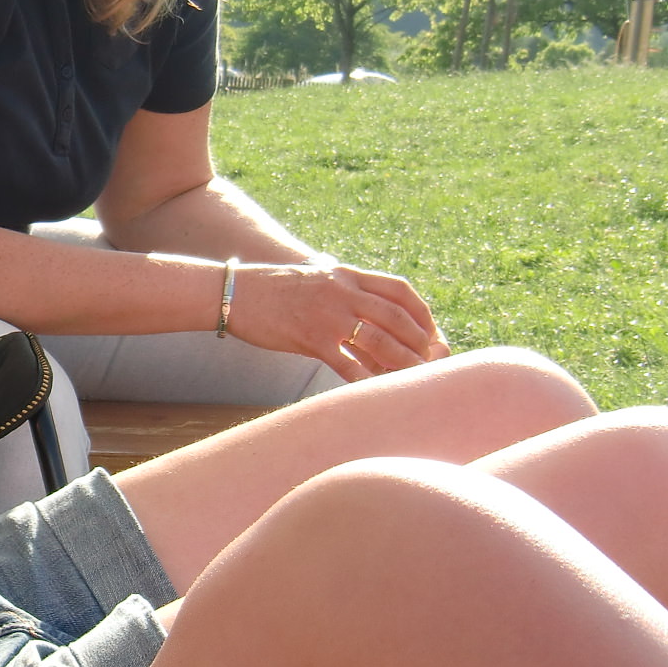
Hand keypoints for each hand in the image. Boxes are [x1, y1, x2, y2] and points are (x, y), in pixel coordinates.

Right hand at [226, 259, 446, 381]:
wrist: (234, 291)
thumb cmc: (272, 288)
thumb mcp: (314, 275)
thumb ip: (341, 286)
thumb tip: (360, 303)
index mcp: (347, 275)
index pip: (400, 290)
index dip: (423, 312)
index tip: (431, 331)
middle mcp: (343, 292)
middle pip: (398, 318)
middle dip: (421, 341)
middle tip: (433, 360)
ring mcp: (328, 315)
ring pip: (380, 342)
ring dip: (403, 363)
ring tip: (415, 378)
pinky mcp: (311, 339)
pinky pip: (348, 364)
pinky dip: (367, 380)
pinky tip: (378, 392)